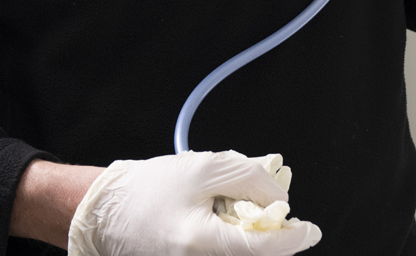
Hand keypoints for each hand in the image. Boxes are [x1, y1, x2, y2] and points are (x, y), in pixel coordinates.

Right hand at [67, 150, 321, 255]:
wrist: (104, 210)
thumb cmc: (150, 187)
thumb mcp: (205, 168)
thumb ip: (249, 179)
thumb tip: (278, 199)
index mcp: (198, 242)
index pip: (261, 248)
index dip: (292, 239)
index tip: (310, 230)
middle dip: (272, 240)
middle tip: (277, 218)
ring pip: (239, 255)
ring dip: (252, 240)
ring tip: (245, 216)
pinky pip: (222, 255)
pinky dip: (235, 244)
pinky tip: (230, 226)